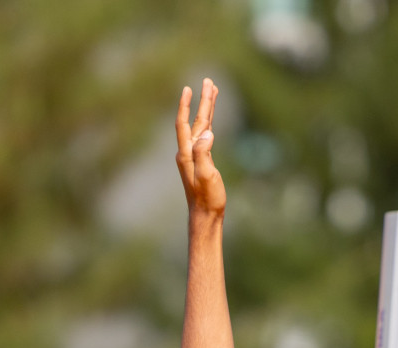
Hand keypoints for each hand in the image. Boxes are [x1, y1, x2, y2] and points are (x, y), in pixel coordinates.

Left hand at [176, 79, 225, 217]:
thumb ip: (204, 154)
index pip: (184, 124)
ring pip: (200, 126)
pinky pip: (205, 136)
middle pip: (195, 121)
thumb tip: (208, 133)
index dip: (186, 105)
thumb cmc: (207, 198)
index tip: (189, 88)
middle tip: (209, 81)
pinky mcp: (202, 161)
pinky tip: (212, 120)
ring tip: (213, 93)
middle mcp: (188, 152)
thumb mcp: (207, 175)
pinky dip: (209, 124)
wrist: (205, 215)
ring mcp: (195, 156)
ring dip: (207, 110)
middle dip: (202, 101)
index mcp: (187, 153)